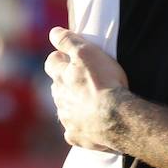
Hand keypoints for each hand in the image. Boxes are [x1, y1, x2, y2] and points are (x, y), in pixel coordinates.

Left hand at [45, 27, 128, 151]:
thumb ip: (68, 41)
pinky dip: (79, 127)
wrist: (115, 117)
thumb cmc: (104, 82)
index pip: (52, 63)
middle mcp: (59, 98)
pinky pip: (73, 132)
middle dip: (65, 83)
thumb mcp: (88, 53)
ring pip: (64, 109)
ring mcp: (66, 118)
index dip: (59, 58)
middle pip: (56, 87)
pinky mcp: (76, 136)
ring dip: (73, 105)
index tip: (67, 57)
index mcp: (61, 77)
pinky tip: (90, 125)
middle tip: (82, 80)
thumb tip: (53, 32)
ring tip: (90, 103)